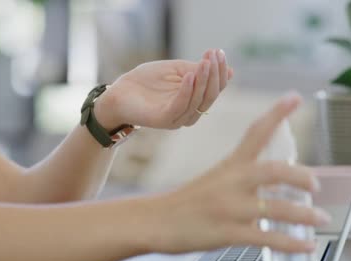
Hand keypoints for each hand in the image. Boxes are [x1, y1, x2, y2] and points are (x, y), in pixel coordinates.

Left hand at [94, 49, 232, 129]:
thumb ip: (199, 71)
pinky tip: (189, 75)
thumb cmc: (148, 81)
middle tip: (213, 55)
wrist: (120, 92)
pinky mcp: (163, 120)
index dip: (219, 71)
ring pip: (198, 101)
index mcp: (194, 102)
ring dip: (203, 80)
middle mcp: (189, 113)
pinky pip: (180, 106)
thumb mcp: (178, 71)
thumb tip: (230, 71)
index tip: (217, 51)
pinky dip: (187, 91)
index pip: (215, 89)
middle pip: (210, 96)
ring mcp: (177, 119)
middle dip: (214, 74)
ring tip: (204, 62)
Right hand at [148, 93, 330, 253]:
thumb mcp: (213, 182)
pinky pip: (267, 238)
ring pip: (276, 209)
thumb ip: (241, 181)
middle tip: (316, 184)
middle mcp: (231, 183)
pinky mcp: (227, 233)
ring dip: (305, 215)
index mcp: (229, 167)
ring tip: (321, 218)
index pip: (255, 133)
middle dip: (300, 176)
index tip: (295, 97)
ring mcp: (230, 208)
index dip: (277, 113)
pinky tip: (307, 245)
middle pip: (273, 170)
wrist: (153, 221)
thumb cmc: (183, 203)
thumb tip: (273, 188)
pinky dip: (292, 243)